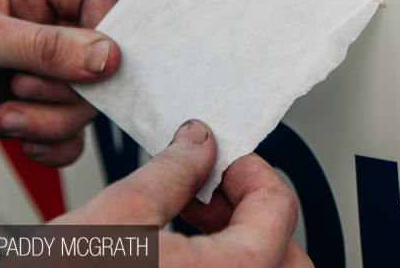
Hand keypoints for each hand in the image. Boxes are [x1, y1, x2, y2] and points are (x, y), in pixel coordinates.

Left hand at [0, 0, 123, 163]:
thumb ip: (43, 44)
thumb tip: (105, 53)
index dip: (110, 28)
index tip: (98, 60)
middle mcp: (35, 29)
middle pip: (101, 58)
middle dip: (68, 85)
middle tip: (23, 87)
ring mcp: (30, 73)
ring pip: (85, 100)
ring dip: (51, 118)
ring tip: (6, 114)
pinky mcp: (23, 112)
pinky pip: (68, 133)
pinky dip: (52, 144)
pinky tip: (18, 138)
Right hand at [55, 121, 311, 266]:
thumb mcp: (116, 214)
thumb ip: (172, 171)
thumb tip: (199, 143)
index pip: (278, 207)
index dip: (249, 169)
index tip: (220, 158)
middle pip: (284, 252)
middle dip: (253, 210)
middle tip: (211, 187)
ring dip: (241, 243)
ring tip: (191, 218)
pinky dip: (221, 267)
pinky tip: (179, 254)